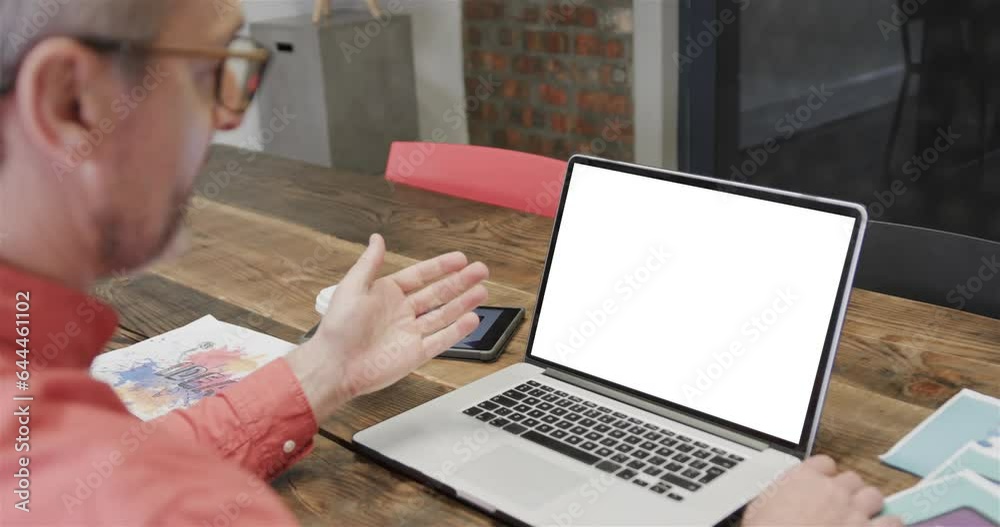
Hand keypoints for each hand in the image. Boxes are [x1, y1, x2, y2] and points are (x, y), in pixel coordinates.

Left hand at [286, 234, 488, 418]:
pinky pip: (442, 339)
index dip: (441, 266)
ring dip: (464, 303)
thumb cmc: (338, 329)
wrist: (335, 366)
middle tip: (480, 270)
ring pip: (444, 314)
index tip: (460, 258)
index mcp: (386, 294)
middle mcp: (402, 312)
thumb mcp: (352, 287)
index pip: (420, 275)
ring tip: (482, 291)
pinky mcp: (416, 354)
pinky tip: (472, 319)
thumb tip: (377, 238)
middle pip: (438, 293)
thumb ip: (369, 263)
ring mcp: (411, 333)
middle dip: (460, 282)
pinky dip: (458, 330)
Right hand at [743, 455, 902, 526]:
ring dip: (869, 507)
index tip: (824, 485)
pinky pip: (893, 522)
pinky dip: (890, 525)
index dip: (825, 475)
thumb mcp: (758, 508)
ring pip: (874, 496)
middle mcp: (832, 490)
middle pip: (852, 479)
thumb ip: (776, 496)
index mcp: (803, 478)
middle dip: (849, 492)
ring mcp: (854, 512)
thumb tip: (777, 499)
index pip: (824, 463)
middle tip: (843, 506)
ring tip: (863, 518)